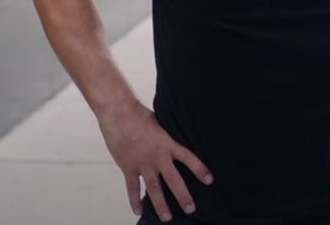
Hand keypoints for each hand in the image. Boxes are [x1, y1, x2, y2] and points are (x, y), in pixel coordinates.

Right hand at [97, 103, 212, 221]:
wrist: (119, 115)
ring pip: (154, 189)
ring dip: (160, 204)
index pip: (189, 158)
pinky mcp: (128, 167)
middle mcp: (157, 156)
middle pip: (173, 180)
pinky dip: (134, 200)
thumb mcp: (161, 122)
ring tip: (167, 218)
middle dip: (183, 196)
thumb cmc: (140, 115)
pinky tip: (138, 211)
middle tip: (191, 209)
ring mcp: (142, 164)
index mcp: (168, 144)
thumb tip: (178, 138)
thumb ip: (168, 136)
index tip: (210, 180)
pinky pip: (132, 188)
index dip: (200, 169)